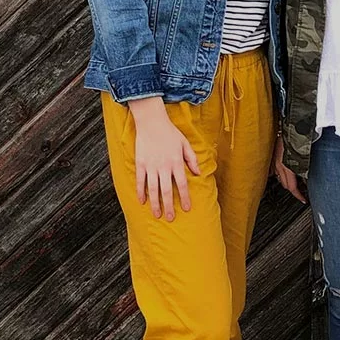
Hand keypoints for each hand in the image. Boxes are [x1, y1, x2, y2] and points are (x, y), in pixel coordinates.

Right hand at [129, 98, 200, 220]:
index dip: (184, 197)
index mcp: (176, 162)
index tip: (186, 208)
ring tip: (157, 215)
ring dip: (155, 203)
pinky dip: (141, 192)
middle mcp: (164, 166)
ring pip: (153, 189)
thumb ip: (191, 159)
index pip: (182, 184)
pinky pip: (140, 181)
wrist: (152, 121)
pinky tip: (142, 201)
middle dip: (169, 206)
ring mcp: (151, 166)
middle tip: (171, 218)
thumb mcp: (185, 144)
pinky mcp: (140, 164)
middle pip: (167, 190)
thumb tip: (198, 174)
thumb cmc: (170, 132)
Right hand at [272, 133, 306, 203]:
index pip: (292, 187)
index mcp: (287, 166)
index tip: (304, 199)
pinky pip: (276, 170)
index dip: (299, 195)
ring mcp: (274, 161)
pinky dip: (282, 174)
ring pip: (280, 178)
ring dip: (288, 182)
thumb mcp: (303, 155)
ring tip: (296, 182)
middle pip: (286, 185)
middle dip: (294, 190)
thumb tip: (307, 178)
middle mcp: (279, 165)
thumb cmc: (297, 137)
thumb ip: (304, 168)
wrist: (288, 125)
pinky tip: (287, 171)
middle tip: (302, 191)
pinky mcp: (273, 157)